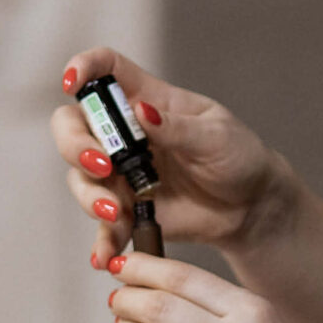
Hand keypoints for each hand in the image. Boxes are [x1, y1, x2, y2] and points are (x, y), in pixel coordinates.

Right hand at [51, 49, 289, 266]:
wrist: (251, 207)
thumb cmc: (238, 157)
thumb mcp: (216, 137)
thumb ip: (177, 128)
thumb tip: (143, 112)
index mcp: (147, 99)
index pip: (105, 69)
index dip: (82, 68)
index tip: (71, 83)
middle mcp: (125, 134)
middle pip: (72, 125)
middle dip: (75, 145)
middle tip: (102, 167)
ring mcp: (121, 173)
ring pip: (79, 177)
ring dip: (88, 195)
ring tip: (117, 214)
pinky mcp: (127, 209)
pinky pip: (103, 224)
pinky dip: (102, 240)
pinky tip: (106, 255)